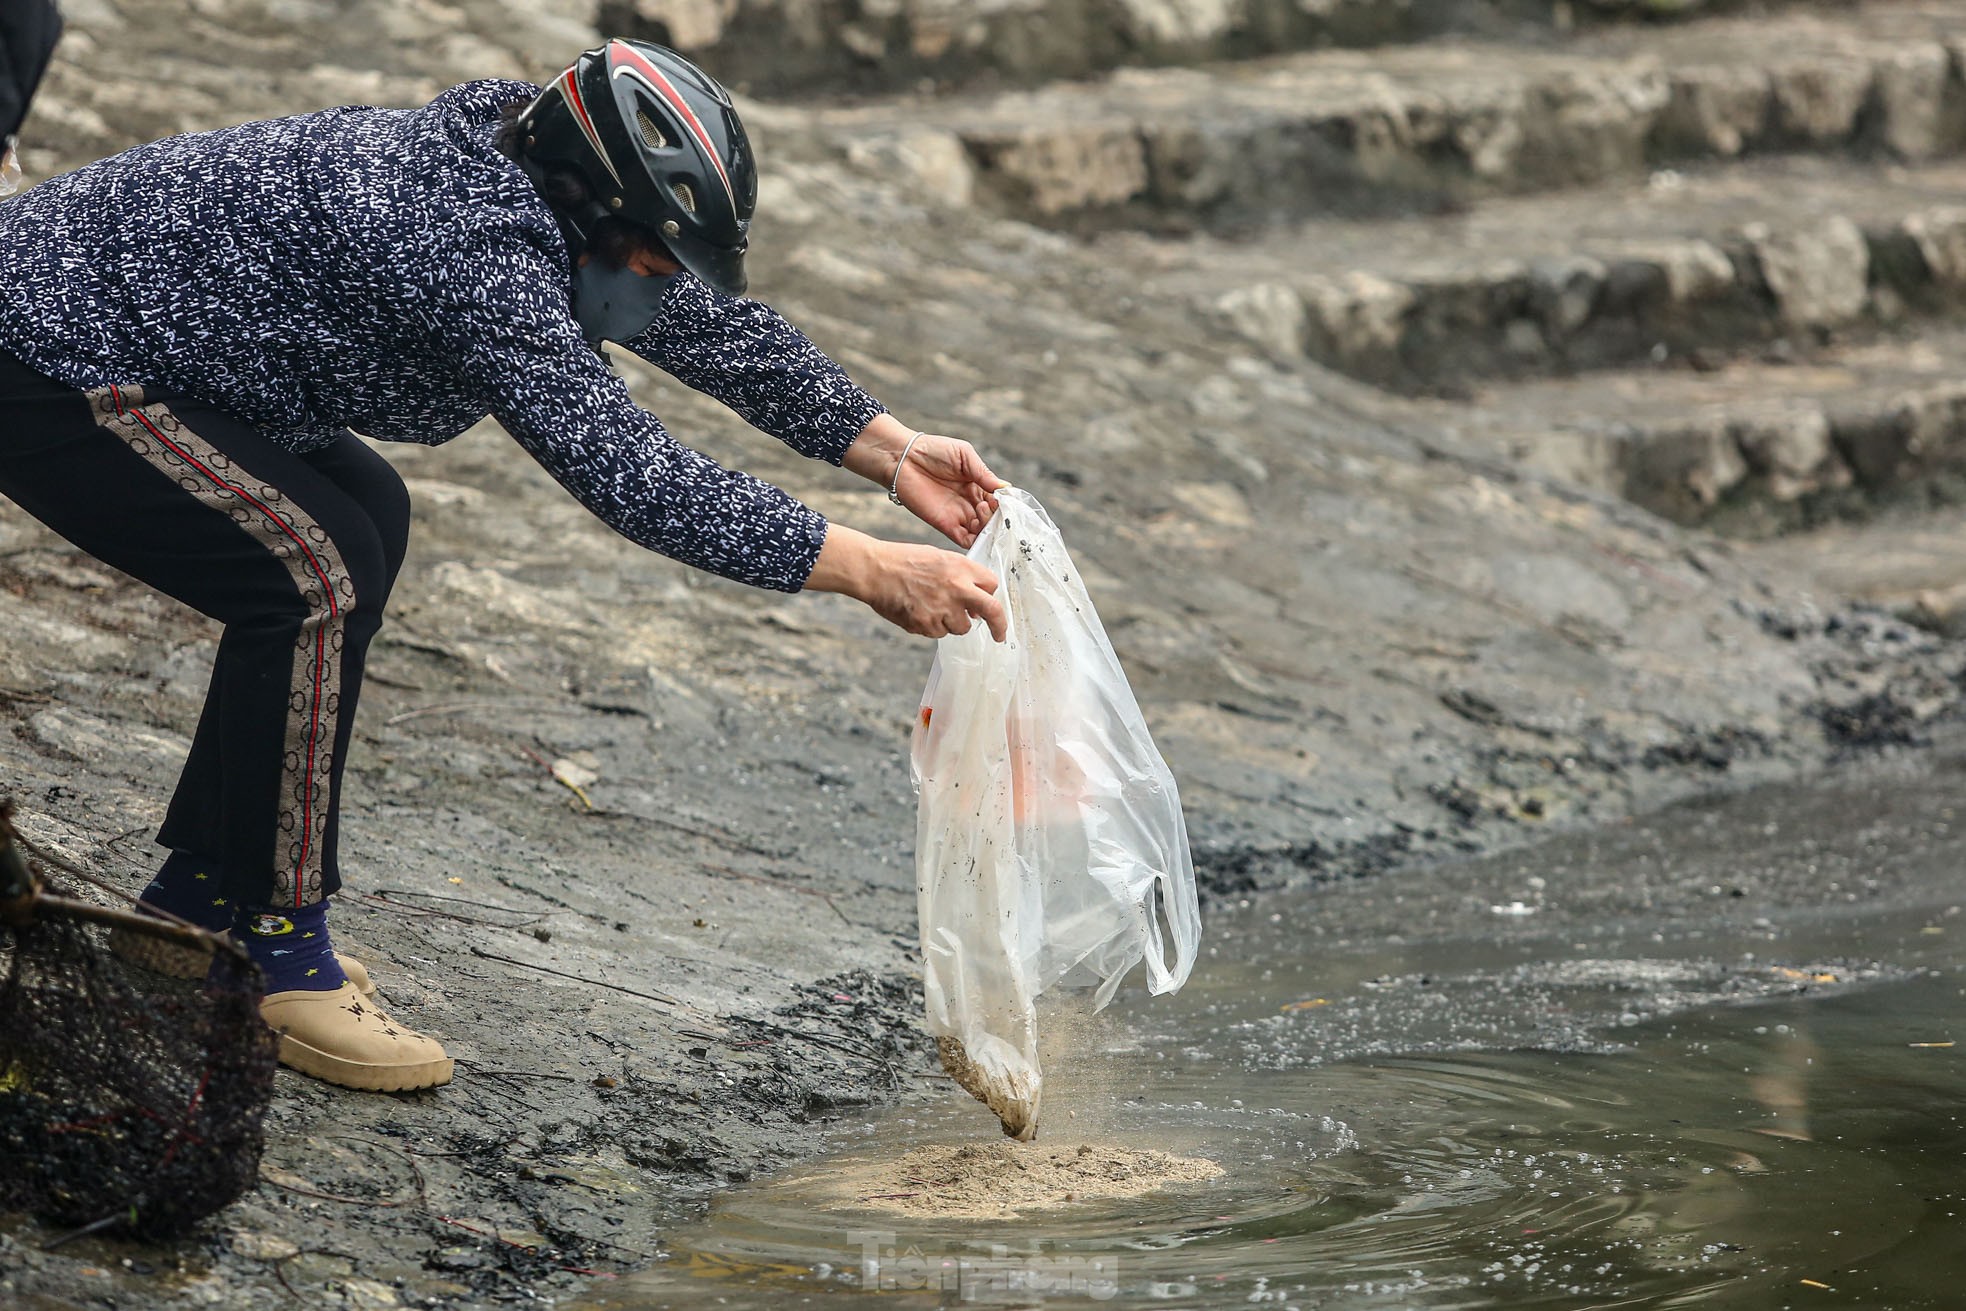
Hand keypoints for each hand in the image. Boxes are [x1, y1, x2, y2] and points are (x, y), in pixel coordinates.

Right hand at [806, 525, 1007, 640]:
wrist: (874, 570)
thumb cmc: (903, 561)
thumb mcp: (938, 558)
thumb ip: (961, 576)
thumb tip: (976, 603)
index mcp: (961, 567)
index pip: (992, 585)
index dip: (989, 595)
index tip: (992, 608)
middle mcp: (957, 588)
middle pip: (991, 611)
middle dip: (999, 626)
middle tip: (1000, 635)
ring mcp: (943, 608)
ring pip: (962, 627)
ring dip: (952, 622)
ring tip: (930, 606)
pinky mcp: (927, 624)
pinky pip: (939, 632)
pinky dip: (932, 626)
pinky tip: (917, 610)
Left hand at [844, 415, 1006, 548]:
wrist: (903, 458)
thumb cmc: (933, 450)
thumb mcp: (964, 455)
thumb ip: (984, 473)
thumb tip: (1005, 487)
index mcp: (975, 486)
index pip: (997, 500)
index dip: (1003, 502)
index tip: (1004, 498)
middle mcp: (969, 503)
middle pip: (992, 518)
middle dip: (997, 515)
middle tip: (990, 504)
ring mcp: (958, 515)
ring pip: (982, 531)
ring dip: (988, 526)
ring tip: (982, 511)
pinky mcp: (945, 525)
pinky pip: (965, 540)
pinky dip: (977, 540)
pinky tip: (979, 530)